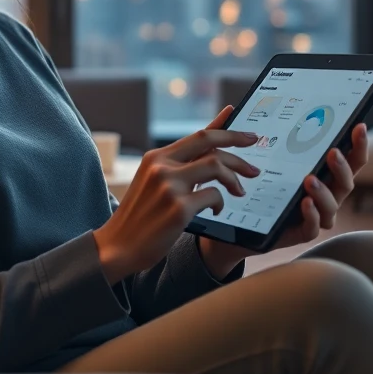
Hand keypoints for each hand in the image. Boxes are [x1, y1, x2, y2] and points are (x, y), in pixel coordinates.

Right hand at [92, 105, 259, 283]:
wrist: (118, 246)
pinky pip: (213, 196)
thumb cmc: (139, 216)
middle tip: (254, 161)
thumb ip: (178, 166)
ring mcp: (169, 186)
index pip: (198, 135)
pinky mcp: (178, 208)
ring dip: (234, 178)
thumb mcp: (153, 182)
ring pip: (216, 166)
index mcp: (156, 157)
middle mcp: (162, 166)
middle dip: (238, 146)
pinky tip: (216, 210)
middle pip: (210, 143)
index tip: (244, 127)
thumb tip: (208, 151)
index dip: (224, 127)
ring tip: (240, 190)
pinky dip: (220, 202)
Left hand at [197, 121, 370, 274]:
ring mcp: (314, 213)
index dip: (357, 143)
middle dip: (343, 166)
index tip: (358, 125)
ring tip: (310, 180)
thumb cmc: (246, 186)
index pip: (347, 157)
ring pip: (333, 206)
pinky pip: (314, 227)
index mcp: (318, 170)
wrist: (232, 223)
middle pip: (346, 181)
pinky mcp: (300, 232)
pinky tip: (304, 203)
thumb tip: (230, 108)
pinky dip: (312, 215)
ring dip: (324, 192)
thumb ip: (237, 136)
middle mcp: (322, 192)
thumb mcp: (241, 158)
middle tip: (332, 152)